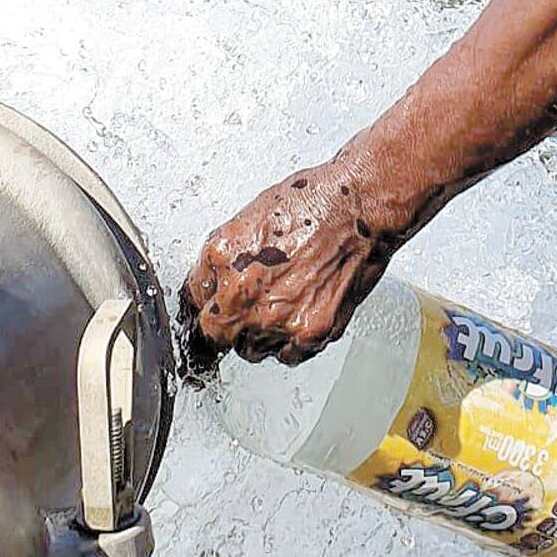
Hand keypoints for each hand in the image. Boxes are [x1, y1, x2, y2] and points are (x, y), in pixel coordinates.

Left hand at [180, 157, 392, 372]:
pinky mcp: (308, 333)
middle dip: (229, 321)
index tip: (216, 301)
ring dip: (260, 333)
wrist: (362, 206)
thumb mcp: (251, 216)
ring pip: (251, 349)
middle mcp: (243, 292)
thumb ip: (223, 257)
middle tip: (252, 303)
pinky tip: (303, 310)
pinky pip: (286, 354)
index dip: (208, 298)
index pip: (194, 298)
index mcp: (222, 257)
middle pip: (217, 332)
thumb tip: (210, 281)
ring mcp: (275, 317)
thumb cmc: (314, 201)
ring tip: (284, 302)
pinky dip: (291, 340)